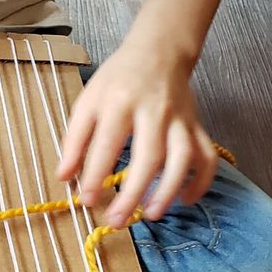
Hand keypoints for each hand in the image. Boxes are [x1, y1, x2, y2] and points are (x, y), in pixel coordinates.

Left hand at [57, 43, 217, 226]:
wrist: (158, 51)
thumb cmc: (117, 81)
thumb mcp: (87, 102)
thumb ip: (74, 140)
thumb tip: (64, 177)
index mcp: (120, 102)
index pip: (107, 143)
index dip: (96, 174)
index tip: (86, 200)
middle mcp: (154, 110)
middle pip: (149, 155)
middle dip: (134, 192)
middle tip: (118, 219)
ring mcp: (180, 118)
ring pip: (183, 156)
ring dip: (170, 189)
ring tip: (151, 214)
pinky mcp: (196, 125)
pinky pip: (207, 155)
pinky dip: (201, 180)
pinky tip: (185, 199)